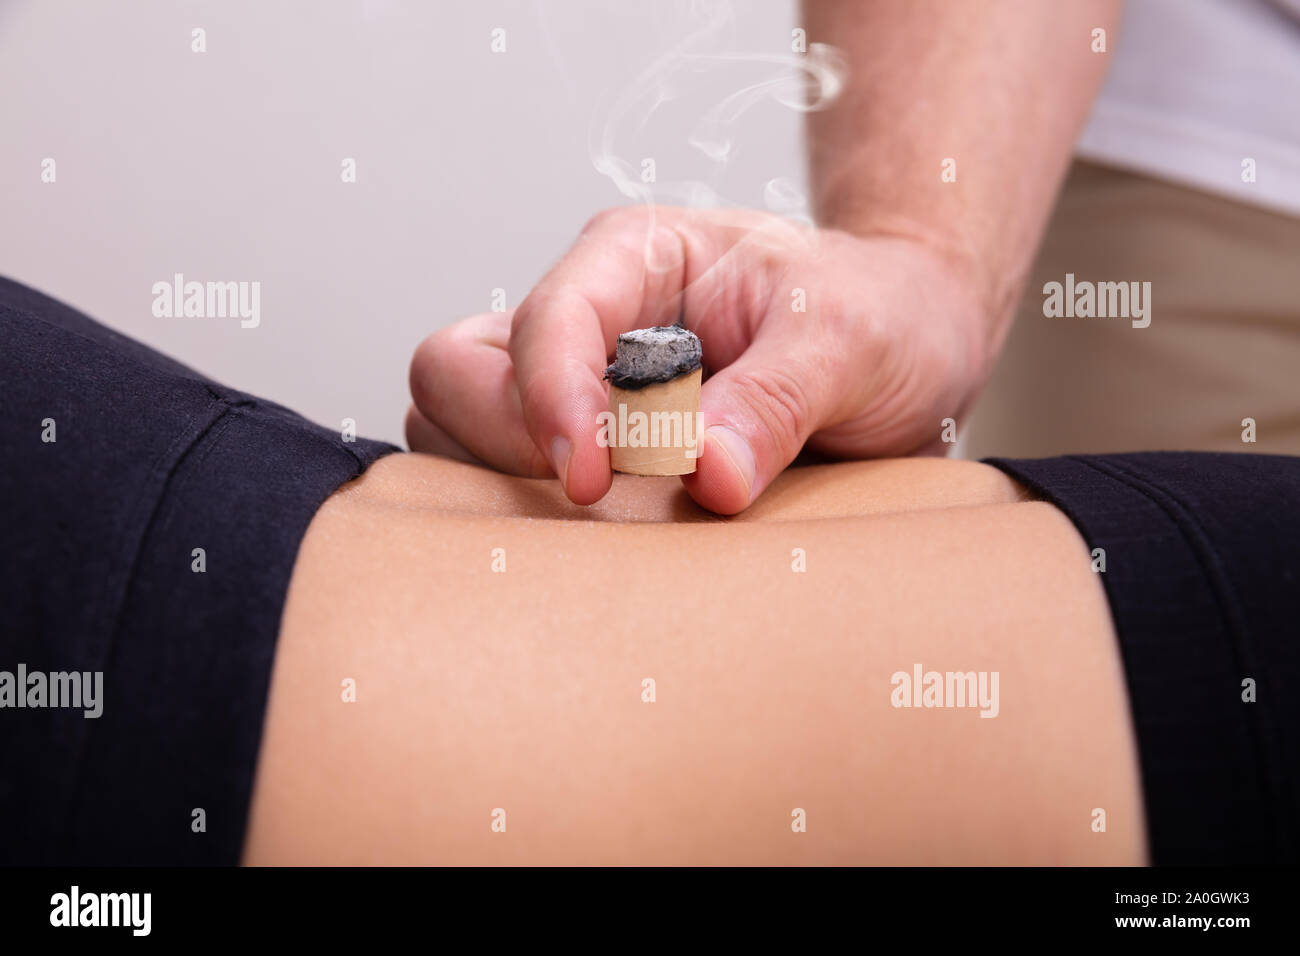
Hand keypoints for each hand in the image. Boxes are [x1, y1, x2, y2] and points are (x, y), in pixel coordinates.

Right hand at [407, 205, 993, 513]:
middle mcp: (589, 321)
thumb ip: (778, 397)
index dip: (548, 400)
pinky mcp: (592, 453)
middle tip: (597, 497)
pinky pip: (512, 487)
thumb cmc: (878, 311)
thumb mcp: (852, 336)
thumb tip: (707, 473)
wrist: (909, 343)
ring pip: (459, 432)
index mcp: (634, 259)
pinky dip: (536, 525)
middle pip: (456, 372)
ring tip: (610, 522)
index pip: (545, 321)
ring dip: (507, 489)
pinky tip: (615, 543)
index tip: (590, 479)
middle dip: (504, 441)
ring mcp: (579, 390)